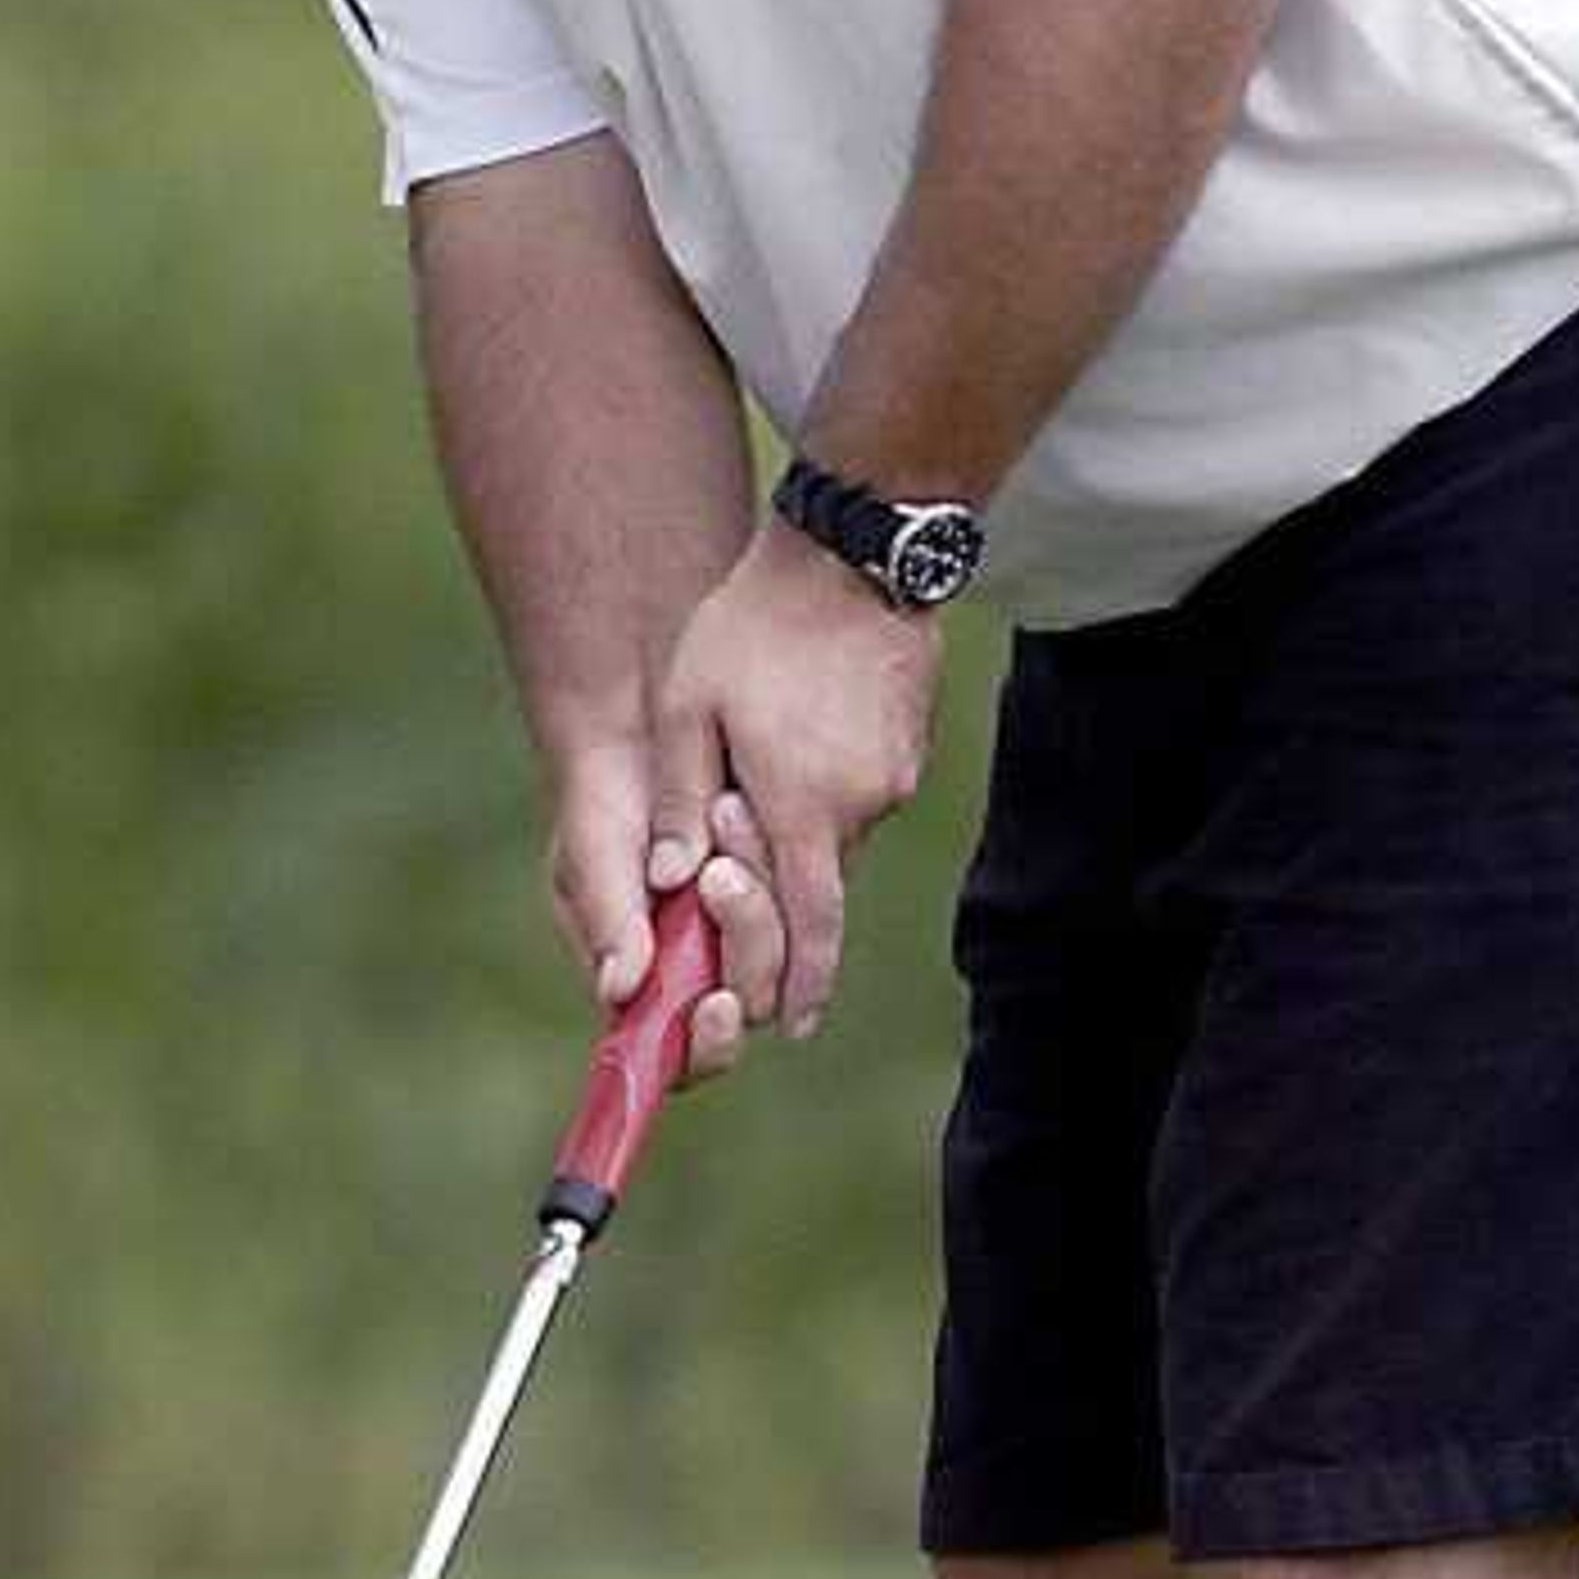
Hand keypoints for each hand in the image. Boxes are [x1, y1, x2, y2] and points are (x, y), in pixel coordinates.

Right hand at [549, 736, 773, 1081]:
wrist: (639, 725)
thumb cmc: (599, 800)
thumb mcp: (592, 854)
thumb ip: (607, 919)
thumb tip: (619, 990)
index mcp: (643, 984)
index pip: (681, 1054)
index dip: (706, 1045)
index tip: (717, 1002)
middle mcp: (699, 966)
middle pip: (749, 996)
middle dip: (744, 937)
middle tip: (718, 869)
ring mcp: (744, 927)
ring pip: (783, 944)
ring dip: (760, 889)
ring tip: (724, 810)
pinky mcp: (783, 883)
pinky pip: (803, 891)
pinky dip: (776, 853)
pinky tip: (739, 801)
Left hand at [646, 518, 940, 1036]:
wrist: (854, 552)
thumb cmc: (757, 624)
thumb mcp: (690, 707)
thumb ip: (680, 801)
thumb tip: (672, 884)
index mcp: (801, 806)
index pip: (808, 926)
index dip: (797, 985)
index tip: (785, 1026)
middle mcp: (859, 807)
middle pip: (820, 893)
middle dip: (781, 915)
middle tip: (742, 905)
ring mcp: (891, 780)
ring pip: (836, 843)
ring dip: (793, 838)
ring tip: (751, 775)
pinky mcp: (906, 752)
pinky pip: (857, 800)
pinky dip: (821, 797)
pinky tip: (793, 740)